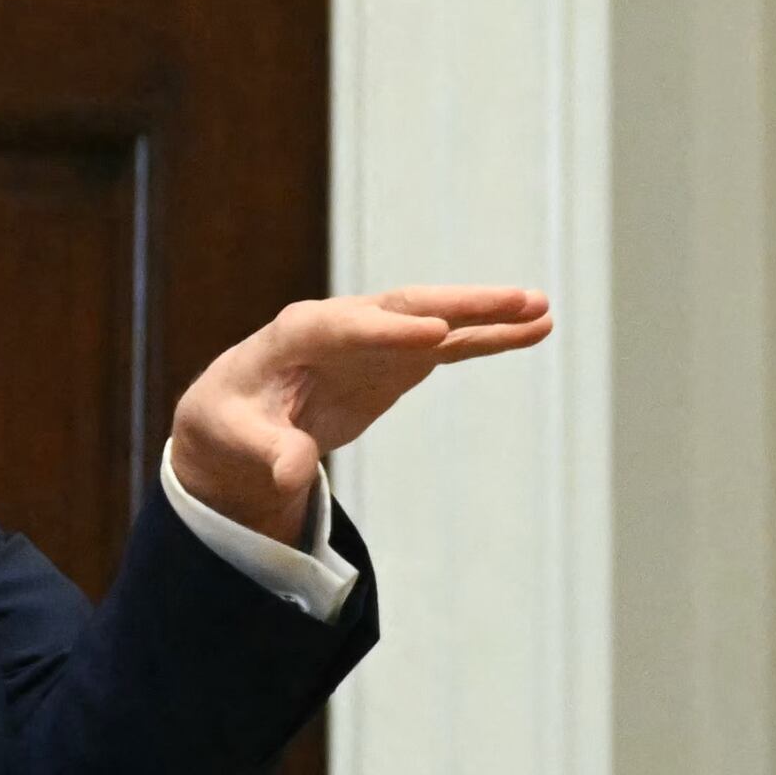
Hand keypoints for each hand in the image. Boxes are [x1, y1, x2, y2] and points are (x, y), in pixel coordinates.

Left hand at [168, 286, 555, 543]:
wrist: (241, 410)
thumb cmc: (234, 421)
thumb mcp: (237, 442)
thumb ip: (268, 453)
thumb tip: (292, 474)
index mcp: (297, 335)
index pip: (346, 328)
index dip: (389, 331)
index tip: (435, 334)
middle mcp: (344, 323)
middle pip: (406, 306)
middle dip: (459, 304)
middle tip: (513, 301)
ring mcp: (377, 336)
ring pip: (438, 319)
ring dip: (488, 314)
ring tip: (541, 310)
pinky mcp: (399, 355)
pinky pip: (451, 343)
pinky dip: (489, 337)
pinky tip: (534, 329)